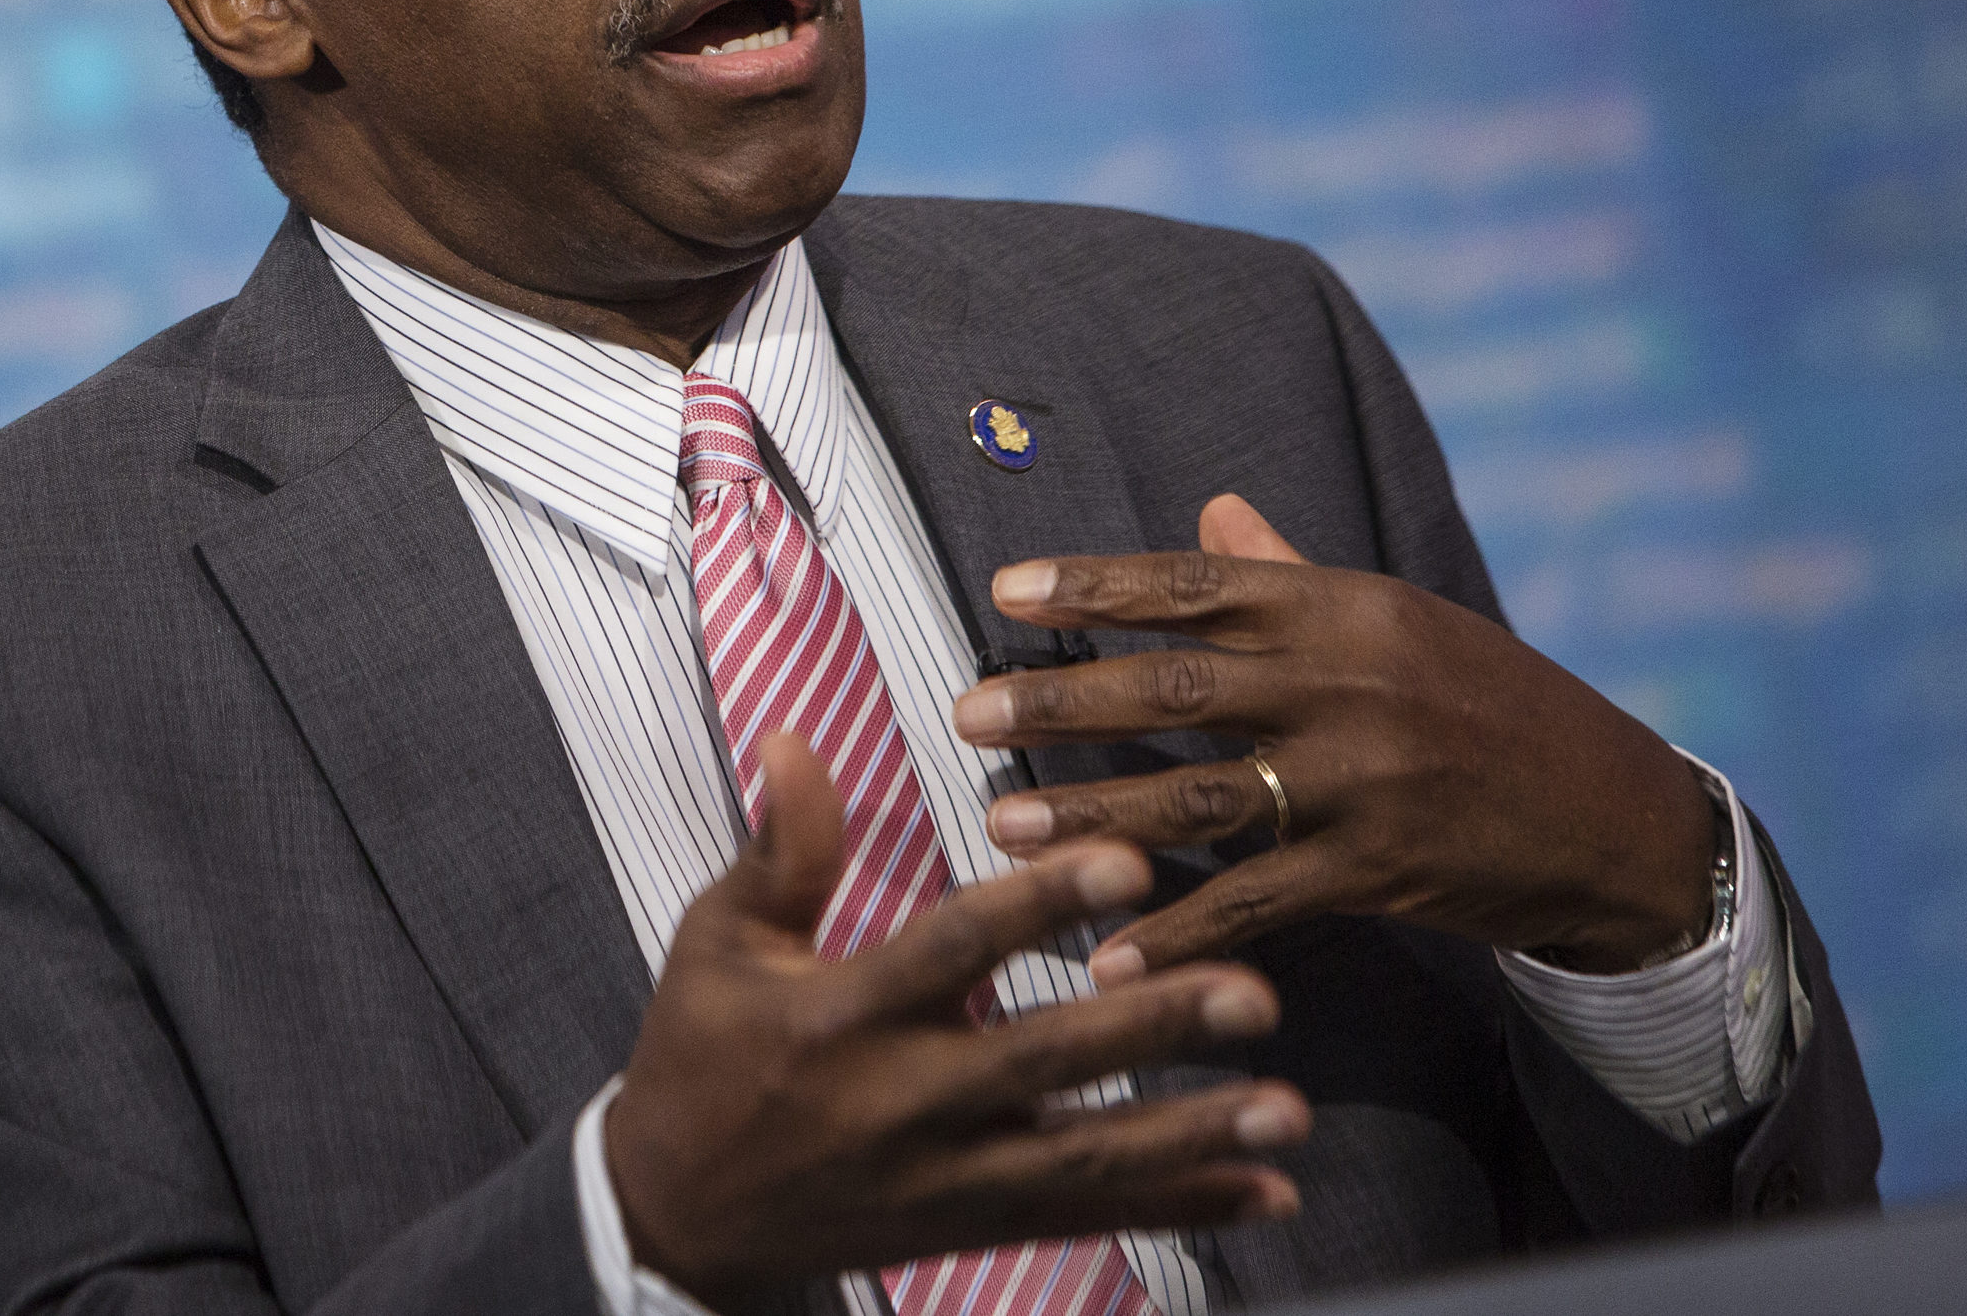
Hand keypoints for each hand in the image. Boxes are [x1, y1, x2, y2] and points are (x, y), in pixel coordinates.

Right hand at [598, 730, 1307, 1303]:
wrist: (679, 1215)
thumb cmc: (700, 1062)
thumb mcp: (716, 941)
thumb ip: (782, 850)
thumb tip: (797, 743)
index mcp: (844, 1014)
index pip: (955, 949)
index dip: (1038, 907)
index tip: (1122, 864)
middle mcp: (906, 1099)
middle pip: (1046, 1060)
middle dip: (1152, 1027)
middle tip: (1251, 992)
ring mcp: (948, 1172)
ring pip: (1087, 1157)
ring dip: (1194, 1133)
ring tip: (1287, 1108)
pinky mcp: (974, 1224)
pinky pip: (1090, 1217)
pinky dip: (1181, 1205)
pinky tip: (1260, 1190)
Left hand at [957, 495, 1714, 981]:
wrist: (1616, 815)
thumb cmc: (1490, 702)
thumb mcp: (1400, 620)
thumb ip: (1293, 574)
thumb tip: (1210, 512)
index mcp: (1343, 611)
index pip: (1196, 587)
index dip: (1097, 585)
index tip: (1007, 589)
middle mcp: (1343, 688)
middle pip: (1176, 690)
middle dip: (1062, 702)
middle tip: (965, 713)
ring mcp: (1359, 784)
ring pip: (1198, 799)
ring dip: (1092, 816)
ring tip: (1002, 826)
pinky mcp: (1376, 872)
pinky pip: (1254, 904)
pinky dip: (1174, 934)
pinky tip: (1101, 956)